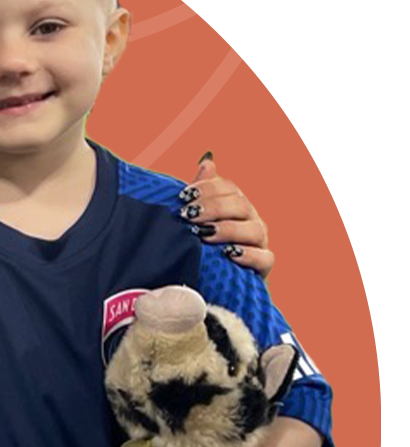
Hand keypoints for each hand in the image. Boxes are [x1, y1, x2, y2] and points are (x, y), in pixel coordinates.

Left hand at [180, 153, 273, 278]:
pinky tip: (229, 254)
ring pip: (253, 229)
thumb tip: (207, 160)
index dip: (207, 188)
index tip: (183, 197)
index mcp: (234, 205)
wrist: (207, 285)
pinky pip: (264, 258)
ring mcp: (258, 242)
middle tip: (188, 216)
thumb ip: (201, 193)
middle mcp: (249, 220)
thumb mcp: (194, 221)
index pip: (228, 187)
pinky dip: (247, 255)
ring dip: (227, 229)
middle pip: (240, 204)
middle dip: (213, 207)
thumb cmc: (198, 248)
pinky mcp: (262, 266)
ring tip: (203, 234)